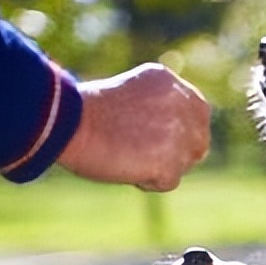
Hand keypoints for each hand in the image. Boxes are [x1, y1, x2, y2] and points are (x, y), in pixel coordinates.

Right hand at [57, 63, 210, 190]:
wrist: (67, 123)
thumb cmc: (86, 113)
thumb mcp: (130, 96)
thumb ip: (157, 108)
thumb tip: (172, 135)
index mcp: (169, 82)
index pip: (197, 113)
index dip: (181, 132)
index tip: (158, 141)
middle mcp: (181, 103)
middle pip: (198, 141)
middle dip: (178, 153)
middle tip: (144, 156)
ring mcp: (179, 133)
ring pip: (186, 162)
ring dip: (161, 166)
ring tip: (128, 157)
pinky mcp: (170, 161)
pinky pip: (169, 181)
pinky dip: (148, 181)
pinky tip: (126, 168)